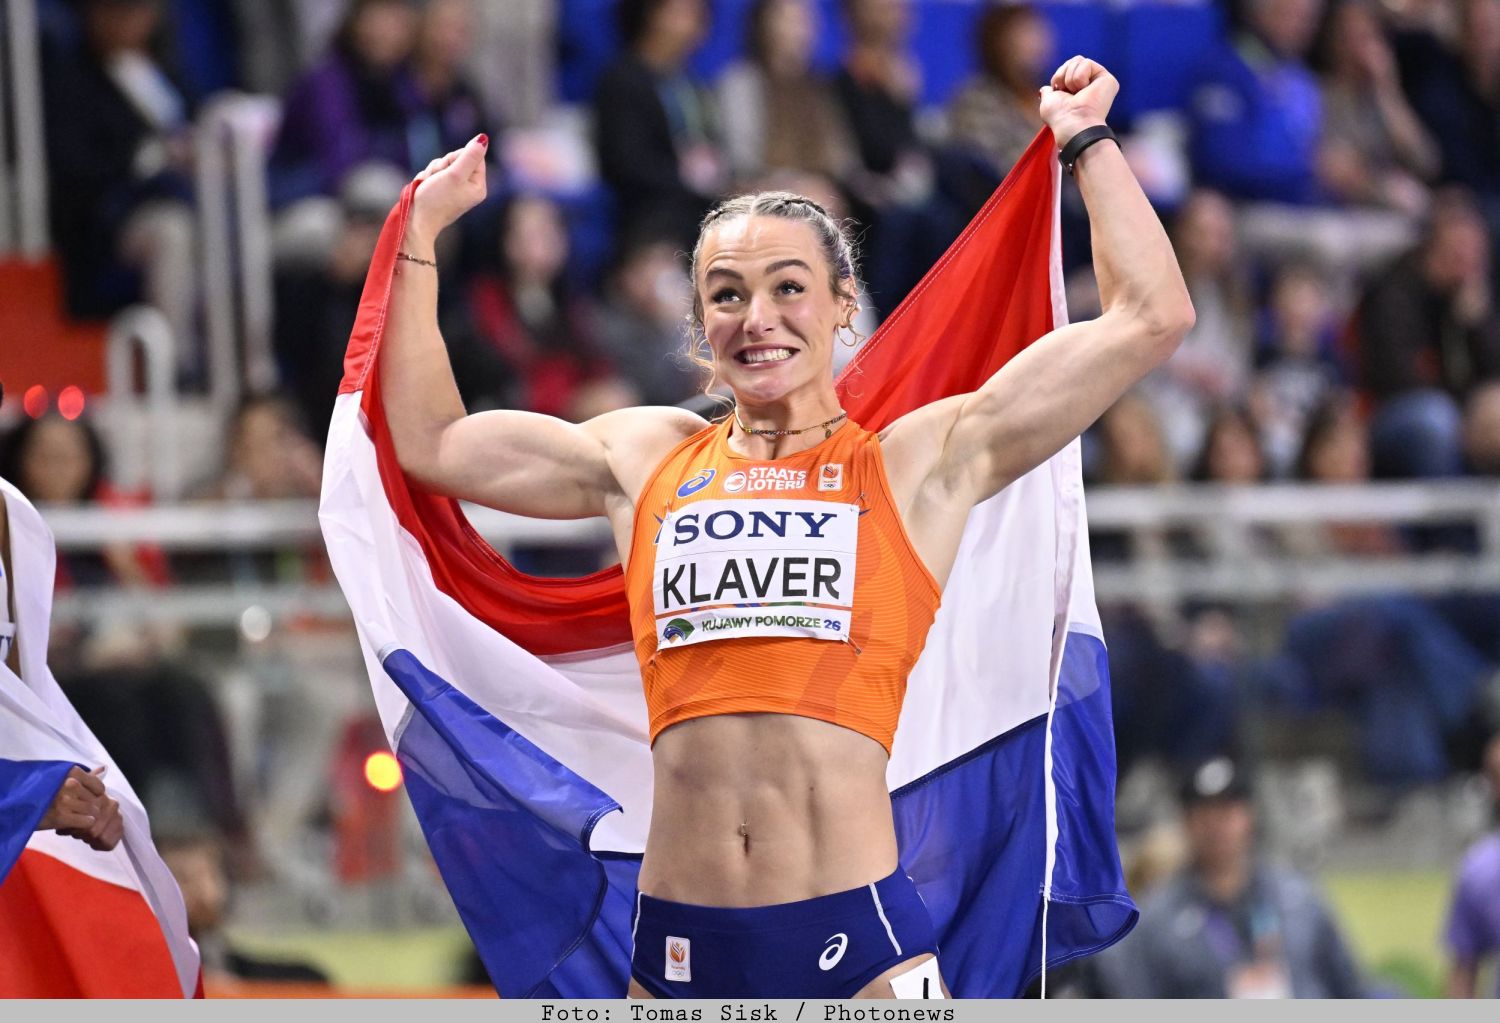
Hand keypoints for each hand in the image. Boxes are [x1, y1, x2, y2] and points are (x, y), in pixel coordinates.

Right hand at [38, 766, 123, 850]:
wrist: (18, 807)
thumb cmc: (44, 792)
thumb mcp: (63, 779)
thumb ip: (85, 776)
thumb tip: (104, 768)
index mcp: (71, 772)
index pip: (98, 786)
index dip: (97, 794)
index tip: (90, 798)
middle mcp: (69, 784)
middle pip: (96, 799)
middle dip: (93, 807)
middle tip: (84, 811)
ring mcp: (64, 800)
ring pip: (93, 810)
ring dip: (89, 816)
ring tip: (80, 816)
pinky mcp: (60, 816)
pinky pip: (86, 821)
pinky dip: (85, 823)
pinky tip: (77, 822)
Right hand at [407, 134, 489, 252]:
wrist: (416, 220)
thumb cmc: (436, 199)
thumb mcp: (454, 174)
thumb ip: (469, 156)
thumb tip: (484, 138)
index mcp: (478, 186)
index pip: (473, 155)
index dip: (457, 157)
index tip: (449, 170)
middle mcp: (469, 188)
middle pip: (458, 158)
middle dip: (443, 164)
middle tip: (438, 178)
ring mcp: (455, 189)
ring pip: (444, 164)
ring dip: (434, 170)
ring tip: (431, 184)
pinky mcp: (442, 190)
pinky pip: (436, 173)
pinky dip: (428, 177)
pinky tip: (426, 187)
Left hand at [1039, 56, 1118, 148]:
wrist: (1073, 124)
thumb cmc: (1060, 117)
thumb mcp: (1048, 102)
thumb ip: (1048, 93)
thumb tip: (1045, 89)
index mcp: (1077, 90)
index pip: (1066, 68)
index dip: (1058, 78)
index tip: (1059, 93)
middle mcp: (1090, 85)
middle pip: (1073, 61)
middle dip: (1063, 75)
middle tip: (1066, 92)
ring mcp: (1100, 82)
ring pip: (1079, 60)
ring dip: (1070, 79)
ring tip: (1076, 94)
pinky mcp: (1107, 79)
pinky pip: (1086, 63)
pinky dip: (1079, 77)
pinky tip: (1084, 90)